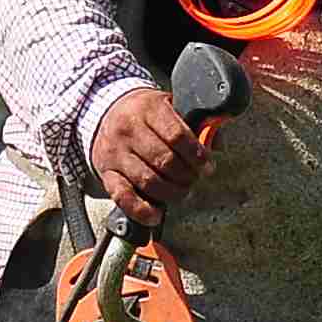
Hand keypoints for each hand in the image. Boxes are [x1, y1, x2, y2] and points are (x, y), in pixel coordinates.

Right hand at [90, 83, 216, 227]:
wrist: (106, 113)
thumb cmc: (145, 114)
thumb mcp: (169, 106)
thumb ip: (195, 124)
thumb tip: (215, 143)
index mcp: (148, 109)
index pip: (177, 135)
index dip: (197, 155)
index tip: (207, 166)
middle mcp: (128, 130)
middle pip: (164, 161)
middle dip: (187, 175)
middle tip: (194, 178)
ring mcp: (115, 153)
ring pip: (148, 181)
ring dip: (171, 192)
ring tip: (181, 191)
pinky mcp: (106, 173)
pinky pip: (123, 197)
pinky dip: (141, 210)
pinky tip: (156, 215)